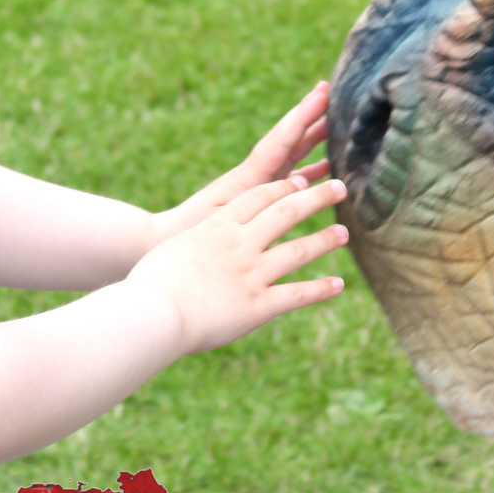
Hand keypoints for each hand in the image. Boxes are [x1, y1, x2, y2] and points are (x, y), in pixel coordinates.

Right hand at [128, 175, 348, 353]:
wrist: (153, 312)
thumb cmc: (149, 283)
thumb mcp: (171, 251)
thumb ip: (192, 246)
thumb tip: (196, 248)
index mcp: (216, 227)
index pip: (257, 199)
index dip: (282, 187)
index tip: (301, 180)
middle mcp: (239, 245)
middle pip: (286, 212)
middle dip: (315, 198)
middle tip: (339, 188)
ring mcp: (251, 274)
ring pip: (297, 251)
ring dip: (323, 240)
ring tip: (344, 233)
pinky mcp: (258, 306)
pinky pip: (295, 295)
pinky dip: (319, 290)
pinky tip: (338, 286)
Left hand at [153, 81, 331, 242]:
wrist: (160, 242)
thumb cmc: (188, 232)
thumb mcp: (221, 217)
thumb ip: (253, 200)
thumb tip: (300, 183)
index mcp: (247, 176)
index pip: (281, 140)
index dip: (302, 117)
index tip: (321, 93)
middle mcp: (255, 176)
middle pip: (287, 140)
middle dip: (307, 116)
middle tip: (329, 91)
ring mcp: (256, 186)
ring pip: (291, 157)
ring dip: (312, 140)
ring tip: (335, 124)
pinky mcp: (257, 201)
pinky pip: (290, 180)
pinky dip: (311, 171)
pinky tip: (327, 170)